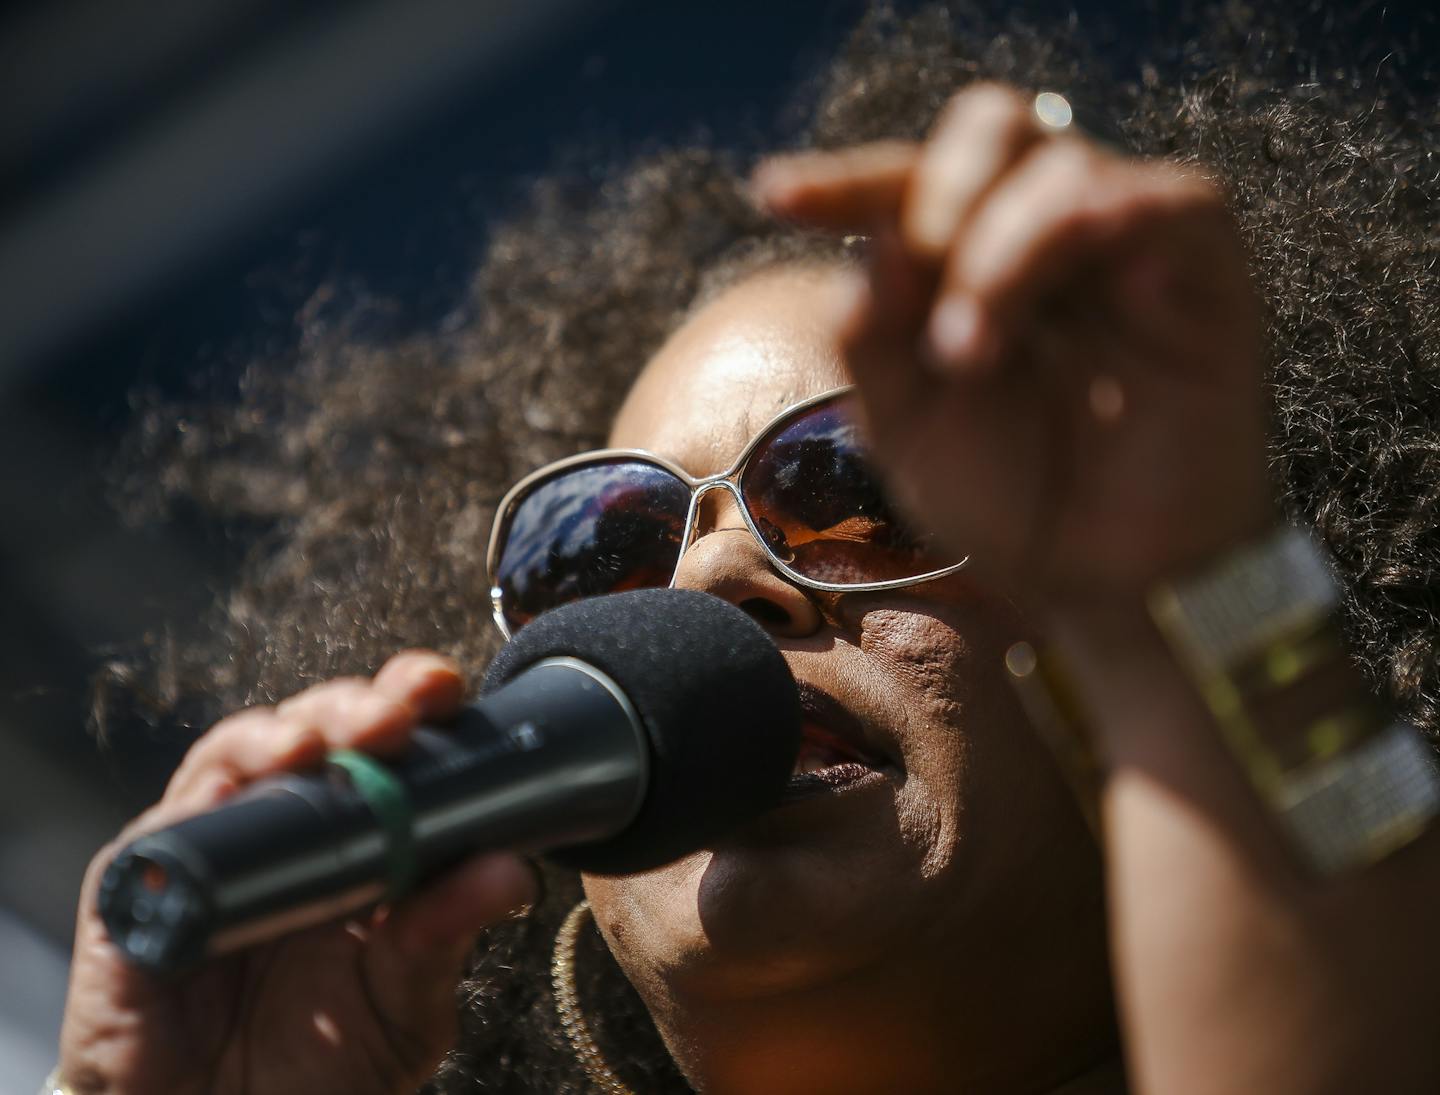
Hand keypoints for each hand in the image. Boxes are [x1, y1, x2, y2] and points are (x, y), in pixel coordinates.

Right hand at [58, 652, 536, 1094]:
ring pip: (240, 753)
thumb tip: (513, 870)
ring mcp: (214, 847)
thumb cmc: (313, 1070)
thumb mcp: (403, 1006)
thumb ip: (446, 937)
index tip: (443, 689)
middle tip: (392, 717)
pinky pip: (165, 825)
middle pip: (320, 730)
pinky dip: (200, 799)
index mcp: (364, 839)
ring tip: (316, 745)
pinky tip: (237, 790)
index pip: (393, 746)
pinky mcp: (140, 885)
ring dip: (281, 733)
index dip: (415, 703)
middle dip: (355, 706)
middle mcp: (289, 828)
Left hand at [754, 84, 1273, 609]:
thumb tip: (872, 239)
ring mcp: (1128, 240)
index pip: (910, 181)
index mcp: (973, 260)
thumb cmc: (1010, 503)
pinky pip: (1147, 202)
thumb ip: (874, 336)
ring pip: (1054, 166)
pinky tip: (1031, 320)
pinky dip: (1072, 241)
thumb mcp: (906, 427)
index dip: (844, 179)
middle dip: (931, 193)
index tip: (773, 197)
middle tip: (909, 280)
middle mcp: (1049, 232)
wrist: (1106, 584)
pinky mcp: (1201, 261)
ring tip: (963, 355)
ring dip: (989, 257)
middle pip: (990, 128)